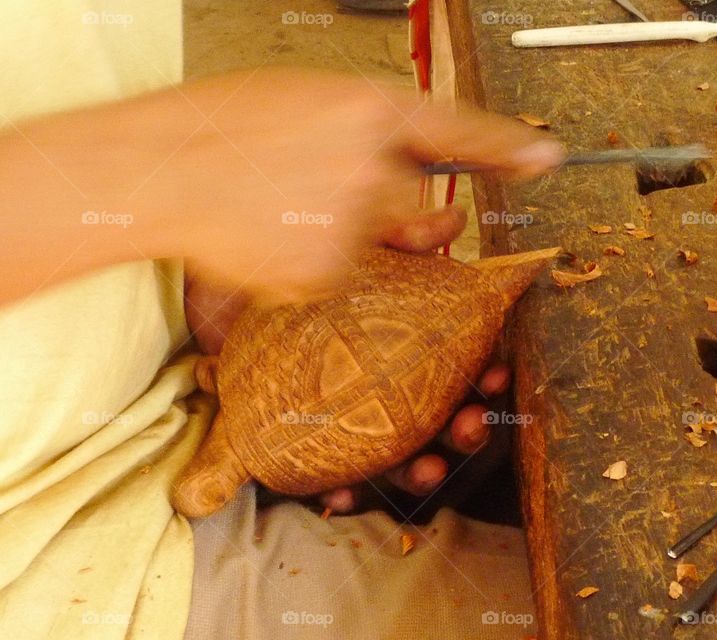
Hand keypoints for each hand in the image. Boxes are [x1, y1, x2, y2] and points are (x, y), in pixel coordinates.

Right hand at [166, 68, 561, 304]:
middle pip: (406, 197)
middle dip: (378, 202)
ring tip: (269, 207)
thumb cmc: (217, 126)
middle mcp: (372, 169)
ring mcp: (349, 226)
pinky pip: (329, 273)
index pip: (457, 131)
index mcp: (368, 111)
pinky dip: (303, 261)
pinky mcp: (321, 274)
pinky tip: (263, 236)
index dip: (506, 146)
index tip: (543, 159)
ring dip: (330, 229)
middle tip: (322, 191)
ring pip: (363, 240)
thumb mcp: (300, 99)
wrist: (160, 172)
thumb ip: (360, 127)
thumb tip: (396, 163)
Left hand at [185, 194, 507, 513]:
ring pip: (397, 457)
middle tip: (469, 425)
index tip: (497, 376)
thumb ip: (396, 237)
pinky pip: (331, 475)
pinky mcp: (307, 439)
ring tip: (425, 468)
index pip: (458, 369)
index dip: (485, 379)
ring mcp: (349, 414)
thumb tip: (455, 220)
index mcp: (407, 348)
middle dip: (465, 431)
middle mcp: (386, 385)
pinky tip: (339, 496)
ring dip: (420, 469)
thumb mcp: (348, 248)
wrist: (220, 279)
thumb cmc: (292, 264)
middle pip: (440, 420)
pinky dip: (342, 491)